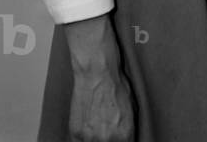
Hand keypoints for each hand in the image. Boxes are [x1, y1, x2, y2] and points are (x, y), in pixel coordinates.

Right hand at [64, 15, 134, 141]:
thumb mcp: (131, 107)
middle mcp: (107, 139)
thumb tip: (127, 137)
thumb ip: (128, 127)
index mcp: (125, 133)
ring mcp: (89, 137)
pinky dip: (85, 138)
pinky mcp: (75, 133)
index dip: (124, 141)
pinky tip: (89, 130)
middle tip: (108, 131)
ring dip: (97, 139)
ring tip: (99, 128)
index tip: (122, 138)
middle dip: (111, 140)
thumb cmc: (115, 83)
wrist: (97, 71)